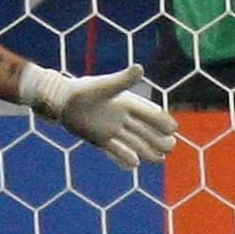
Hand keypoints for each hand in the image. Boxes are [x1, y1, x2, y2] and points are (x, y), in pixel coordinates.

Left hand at [20, 64, 179, 169]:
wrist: (61, 101)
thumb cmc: (83, 90)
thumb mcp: (105, 86)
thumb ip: (123, 80)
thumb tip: (140, 68)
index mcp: (125, 102)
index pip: (148, 112)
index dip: (161, 120)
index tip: (173, 129)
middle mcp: (121, 116)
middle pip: (144, 129)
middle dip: (158, 138)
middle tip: (171, 146)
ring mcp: (111, 128)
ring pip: (133, 141)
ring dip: (147, 149)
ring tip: (160, 159)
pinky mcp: (100, 138)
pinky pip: (116, 149)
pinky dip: (124, 156)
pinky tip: (134, 165)